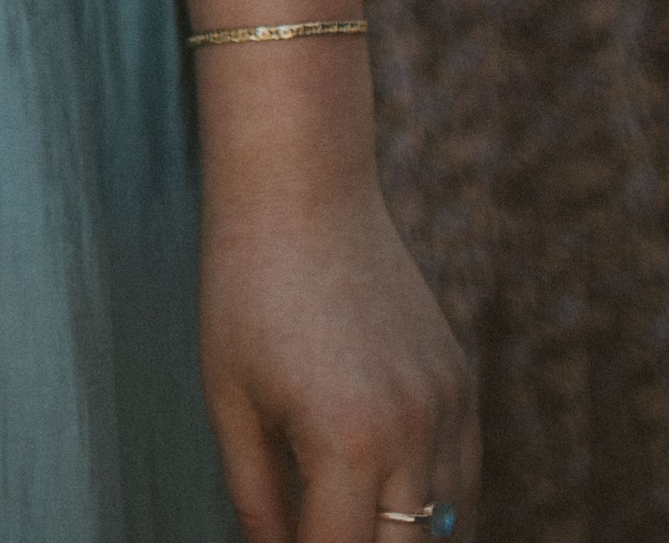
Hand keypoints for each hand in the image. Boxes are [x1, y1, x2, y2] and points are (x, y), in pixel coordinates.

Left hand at [203, 179, 475, 540]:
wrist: (302, 186)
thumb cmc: (247, 286)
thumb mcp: (230, 399)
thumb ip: (256, 497)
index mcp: (346, 440)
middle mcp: (412, 433)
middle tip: (319, 533)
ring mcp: (447, 407)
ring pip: (446, 528)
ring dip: (403, 539)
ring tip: (352, 521)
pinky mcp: (460, 383)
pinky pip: (463, 479)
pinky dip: (435, 508)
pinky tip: (391, 503)